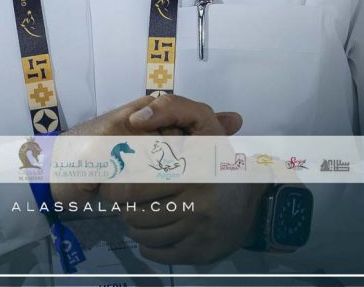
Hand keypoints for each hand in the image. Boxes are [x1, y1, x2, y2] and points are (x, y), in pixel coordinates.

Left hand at [101, 94, 263, 264]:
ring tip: (133, 213)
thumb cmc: (217, 152)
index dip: (119, 186)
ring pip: (146, 236)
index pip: (138, 187)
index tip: (113, 182)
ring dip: (133, 227)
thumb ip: (169, 108)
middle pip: (138, 215)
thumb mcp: (200, 120)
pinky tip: (149, 233)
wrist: (250, 191)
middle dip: (123, 209)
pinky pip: (159, 253)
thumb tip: (135, 120)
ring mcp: (200, 232)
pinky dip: (147, 245)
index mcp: (192, 170)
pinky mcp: (201, 253)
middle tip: (120, 201)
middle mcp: (198, 204)